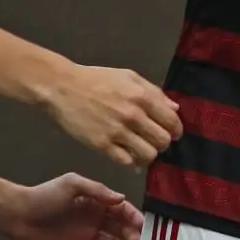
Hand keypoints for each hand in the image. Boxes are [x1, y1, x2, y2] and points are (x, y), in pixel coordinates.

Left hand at [1, 174, 141, 239]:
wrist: (17, 214)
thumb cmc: (45, 195)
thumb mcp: (72, 185)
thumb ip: (98, 190)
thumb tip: (121, 199)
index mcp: (96, 203)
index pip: (121, 210)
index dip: (133, 217)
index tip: (140, 225)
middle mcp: (94, 220)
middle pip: (119, 229)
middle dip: (130, 235)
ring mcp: (84, 237)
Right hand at [43, 62, 182, 167]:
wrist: (63, 87)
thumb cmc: (98, 79)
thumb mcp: (130, 77)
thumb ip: (155, 93)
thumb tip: (175, 108)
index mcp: (143, 97)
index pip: (172, 121)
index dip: (176, 130)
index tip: (173, 134)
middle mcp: (133, 116)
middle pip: (163, 140)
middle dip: (163, 144)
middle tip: (156, 142)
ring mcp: (117, 131)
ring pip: (148, 154)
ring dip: (149, 155)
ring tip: (143, 150)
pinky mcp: (101, 144)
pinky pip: (126, 161)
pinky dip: (131, 162)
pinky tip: (129, 156)